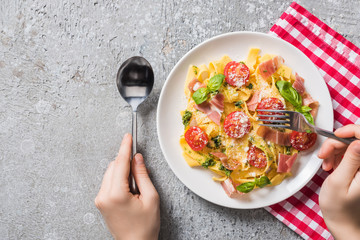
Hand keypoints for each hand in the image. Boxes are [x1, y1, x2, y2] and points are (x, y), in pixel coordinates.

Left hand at [95, 134, 159, 239]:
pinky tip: (130, 189)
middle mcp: (103, 195)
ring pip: (110, 173)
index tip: (127, 136)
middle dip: (127, 163)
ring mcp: (100, 199)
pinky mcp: (101, 202)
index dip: (125, 147)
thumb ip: (142, 175)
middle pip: (114, 166)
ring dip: (123, 171)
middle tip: (142, 169)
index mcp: (116, 194)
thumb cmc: (145, 226)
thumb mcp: (151, 198)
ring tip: (137, 186)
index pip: (120, 163)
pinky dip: (119, 179)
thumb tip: (137, 158)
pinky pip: (108, 182)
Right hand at [318, 124, 359, 238]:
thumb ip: (350, 160)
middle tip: (323, 155)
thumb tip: (358, 141)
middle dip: (337, 144)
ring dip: (335, 151)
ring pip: (350, 145)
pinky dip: (337, 157)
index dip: (351, 131)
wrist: (343, 221)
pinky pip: (349, 153)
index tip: (335, 135)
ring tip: (326, 165)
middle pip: (356, 140)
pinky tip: (331, 166)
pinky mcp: (359, 168)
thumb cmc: (339, 207)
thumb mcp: (339, 182)